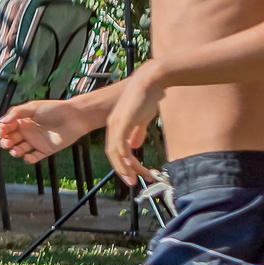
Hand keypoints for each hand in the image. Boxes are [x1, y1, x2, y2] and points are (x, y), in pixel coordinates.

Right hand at [0, 97, 96, 162]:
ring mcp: (35, 142)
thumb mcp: (32, 107)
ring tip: (16, 151)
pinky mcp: (44, 150)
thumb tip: (1, 121)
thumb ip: (16, 113)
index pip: (6, 127)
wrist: (75, 117)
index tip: (0, 133)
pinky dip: (28, 159)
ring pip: (19, 150)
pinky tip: (27, 156)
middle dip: (5, 142)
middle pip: (10, 140)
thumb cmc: (54, 109)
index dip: (1, 130)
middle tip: (7, 142)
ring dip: (15, 151)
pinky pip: (33, 157)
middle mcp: (27, 132)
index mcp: (22, 120)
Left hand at [102, 62, 166, 183]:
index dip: (121, 164)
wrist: (151, 81)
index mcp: (116, 126)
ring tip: (136, 179)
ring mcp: (116, 124)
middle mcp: (113, 126)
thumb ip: (137, 132)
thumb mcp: (141, 118)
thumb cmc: (147, 98)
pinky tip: (131, 166)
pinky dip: (125, 157)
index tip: (131, 175)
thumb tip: (134, 147)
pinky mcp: (123, 122)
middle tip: (132, 182)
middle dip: (122, 170)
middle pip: (113, 154)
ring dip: (126, 168)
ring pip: (117, 152)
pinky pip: (121, 144)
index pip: (115, 150)